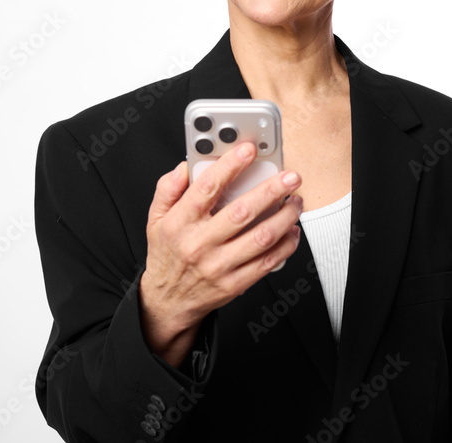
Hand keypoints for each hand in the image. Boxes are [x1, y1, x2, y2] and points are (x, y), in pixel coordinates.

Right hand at [138, 141, 302, 366]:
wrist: (168, 300)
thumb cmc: (167, 254)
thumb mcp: (156, 219)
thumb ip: (168, 189)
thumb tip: (185, 166)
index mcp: (179, 223)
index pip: (206, 188)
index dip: (230, 166)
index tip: (249, 150)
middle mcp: (199, 244)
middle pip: (242, 212)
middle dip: (272, 190)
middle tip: (290, 176)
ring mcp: (218, 266)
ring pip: (261, 237)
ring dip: (285, 217)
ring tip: (296, 202)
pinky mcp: (234, 284)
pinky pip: (267, 262)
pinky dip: (285, 245)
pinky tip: (291, 230)